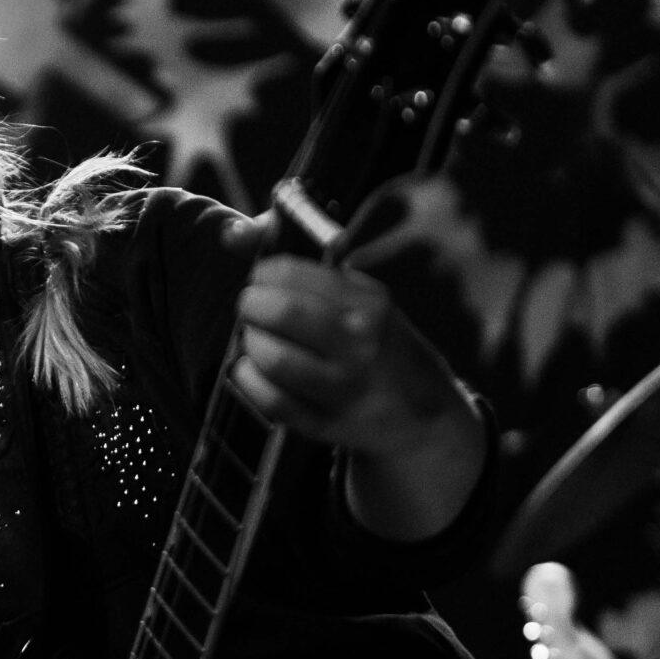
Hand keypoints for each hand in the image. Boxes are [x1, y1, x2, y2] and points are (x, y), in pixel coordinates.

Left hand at [220, 212, 484, 538]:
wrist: (426, 417)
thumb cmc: (380, 347)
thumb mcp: (363, 301)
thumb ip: (307, 271)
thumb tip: (233, 235)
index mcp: (369, 302)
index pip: (294, 273)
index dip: (262, 275)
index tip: (261, 282)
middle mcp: (361, 342)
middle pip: (283, 312)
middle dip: (251, 306)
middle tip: (249, 309)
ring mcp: (346, 386)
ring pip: (275, 359)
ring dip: (250, 345)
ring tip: (254, 340)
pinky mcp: (328, 423)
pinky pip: (272, 401)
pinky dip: (249, 381)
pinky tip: (249, 370)